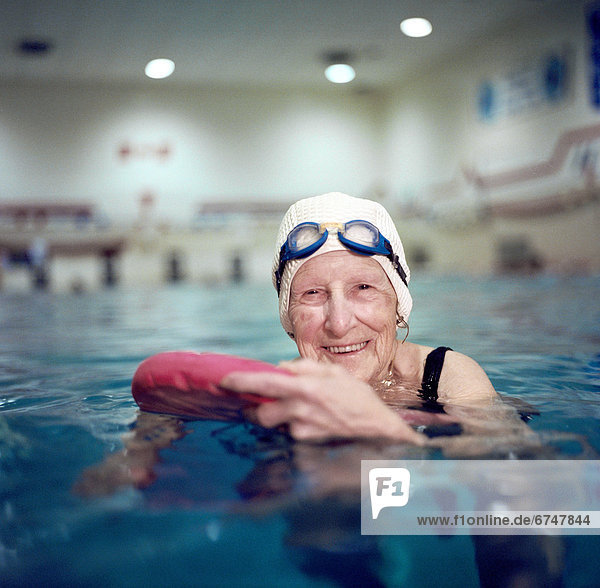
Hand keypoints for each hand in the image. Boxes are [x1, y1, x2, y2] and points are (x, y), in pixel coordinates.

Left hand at [221, 358, 424, 444]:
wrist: (378, 429)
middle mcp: (300, 410)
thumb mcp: (333, 372)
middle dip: (256, 407)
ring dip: (277, 416)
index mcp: (305, 387)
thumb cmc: (357, 398)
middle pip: (261, 412)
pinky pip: (290, 433)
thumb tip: (281, 368)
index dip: (241, 382)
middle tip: (259, 400)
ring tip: (295, 410)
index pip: (264, 383)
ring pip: (275, 424)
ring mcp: (302, 430)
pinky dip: (292, 425)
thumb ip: (304, 368)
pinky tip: (310, 421)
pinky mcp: (307, 444)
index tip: (224, 380)